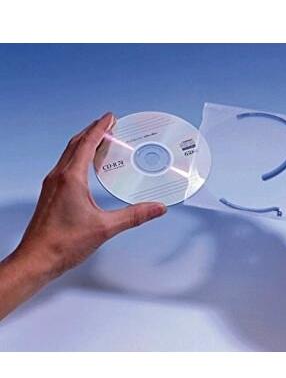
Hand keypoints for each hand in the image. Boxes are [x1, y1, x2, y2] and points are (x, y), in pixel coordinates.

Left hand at [15, 112, 166, 280]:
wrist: (37, 259)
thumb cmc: (63, 243)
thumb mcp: (105, 228)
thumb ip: (134, 216)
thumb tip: (157, 208)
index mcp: (71, 179)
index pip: (87, 144)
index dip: (100, 128)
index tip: (110, 117)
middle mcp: (59, 177)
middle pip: (76, 144)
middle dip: (93, 131)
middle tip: (108, 125)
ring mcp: (52, 185)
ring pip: (69, 154)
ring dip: (84, 143)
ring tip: (100, 141)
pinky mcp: (51, 194)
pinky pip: (65, 166)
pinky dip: (78, 157)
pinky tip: (87, 166)